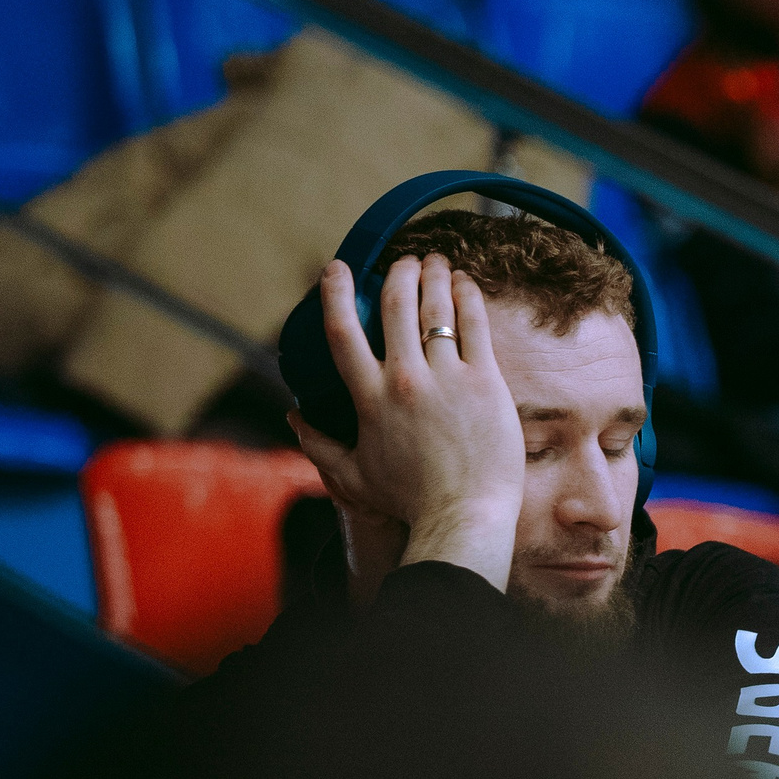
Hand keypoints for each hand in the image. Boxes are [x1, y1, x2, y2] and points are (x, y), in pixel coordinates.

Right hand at [286, 253, 521, 590]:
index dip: (334, 292)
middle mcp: (404, 380)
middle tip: (403, 262)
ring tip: (433, 262)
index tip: (336, 268)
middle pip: (395, 306)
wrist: (464, 517)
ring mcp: (447, 379)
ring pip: (436, 308)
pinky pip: (475, 325)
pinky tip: (464, 283)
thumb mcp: (353, 476)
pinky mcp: (485, 382)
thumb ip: (318, 445)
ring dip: (433, 275)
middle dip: (397, 273)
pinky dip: (467, 296)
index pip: (342, 331)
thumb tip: (293, 418)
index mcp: (369, 398)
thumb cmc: (410, 501)